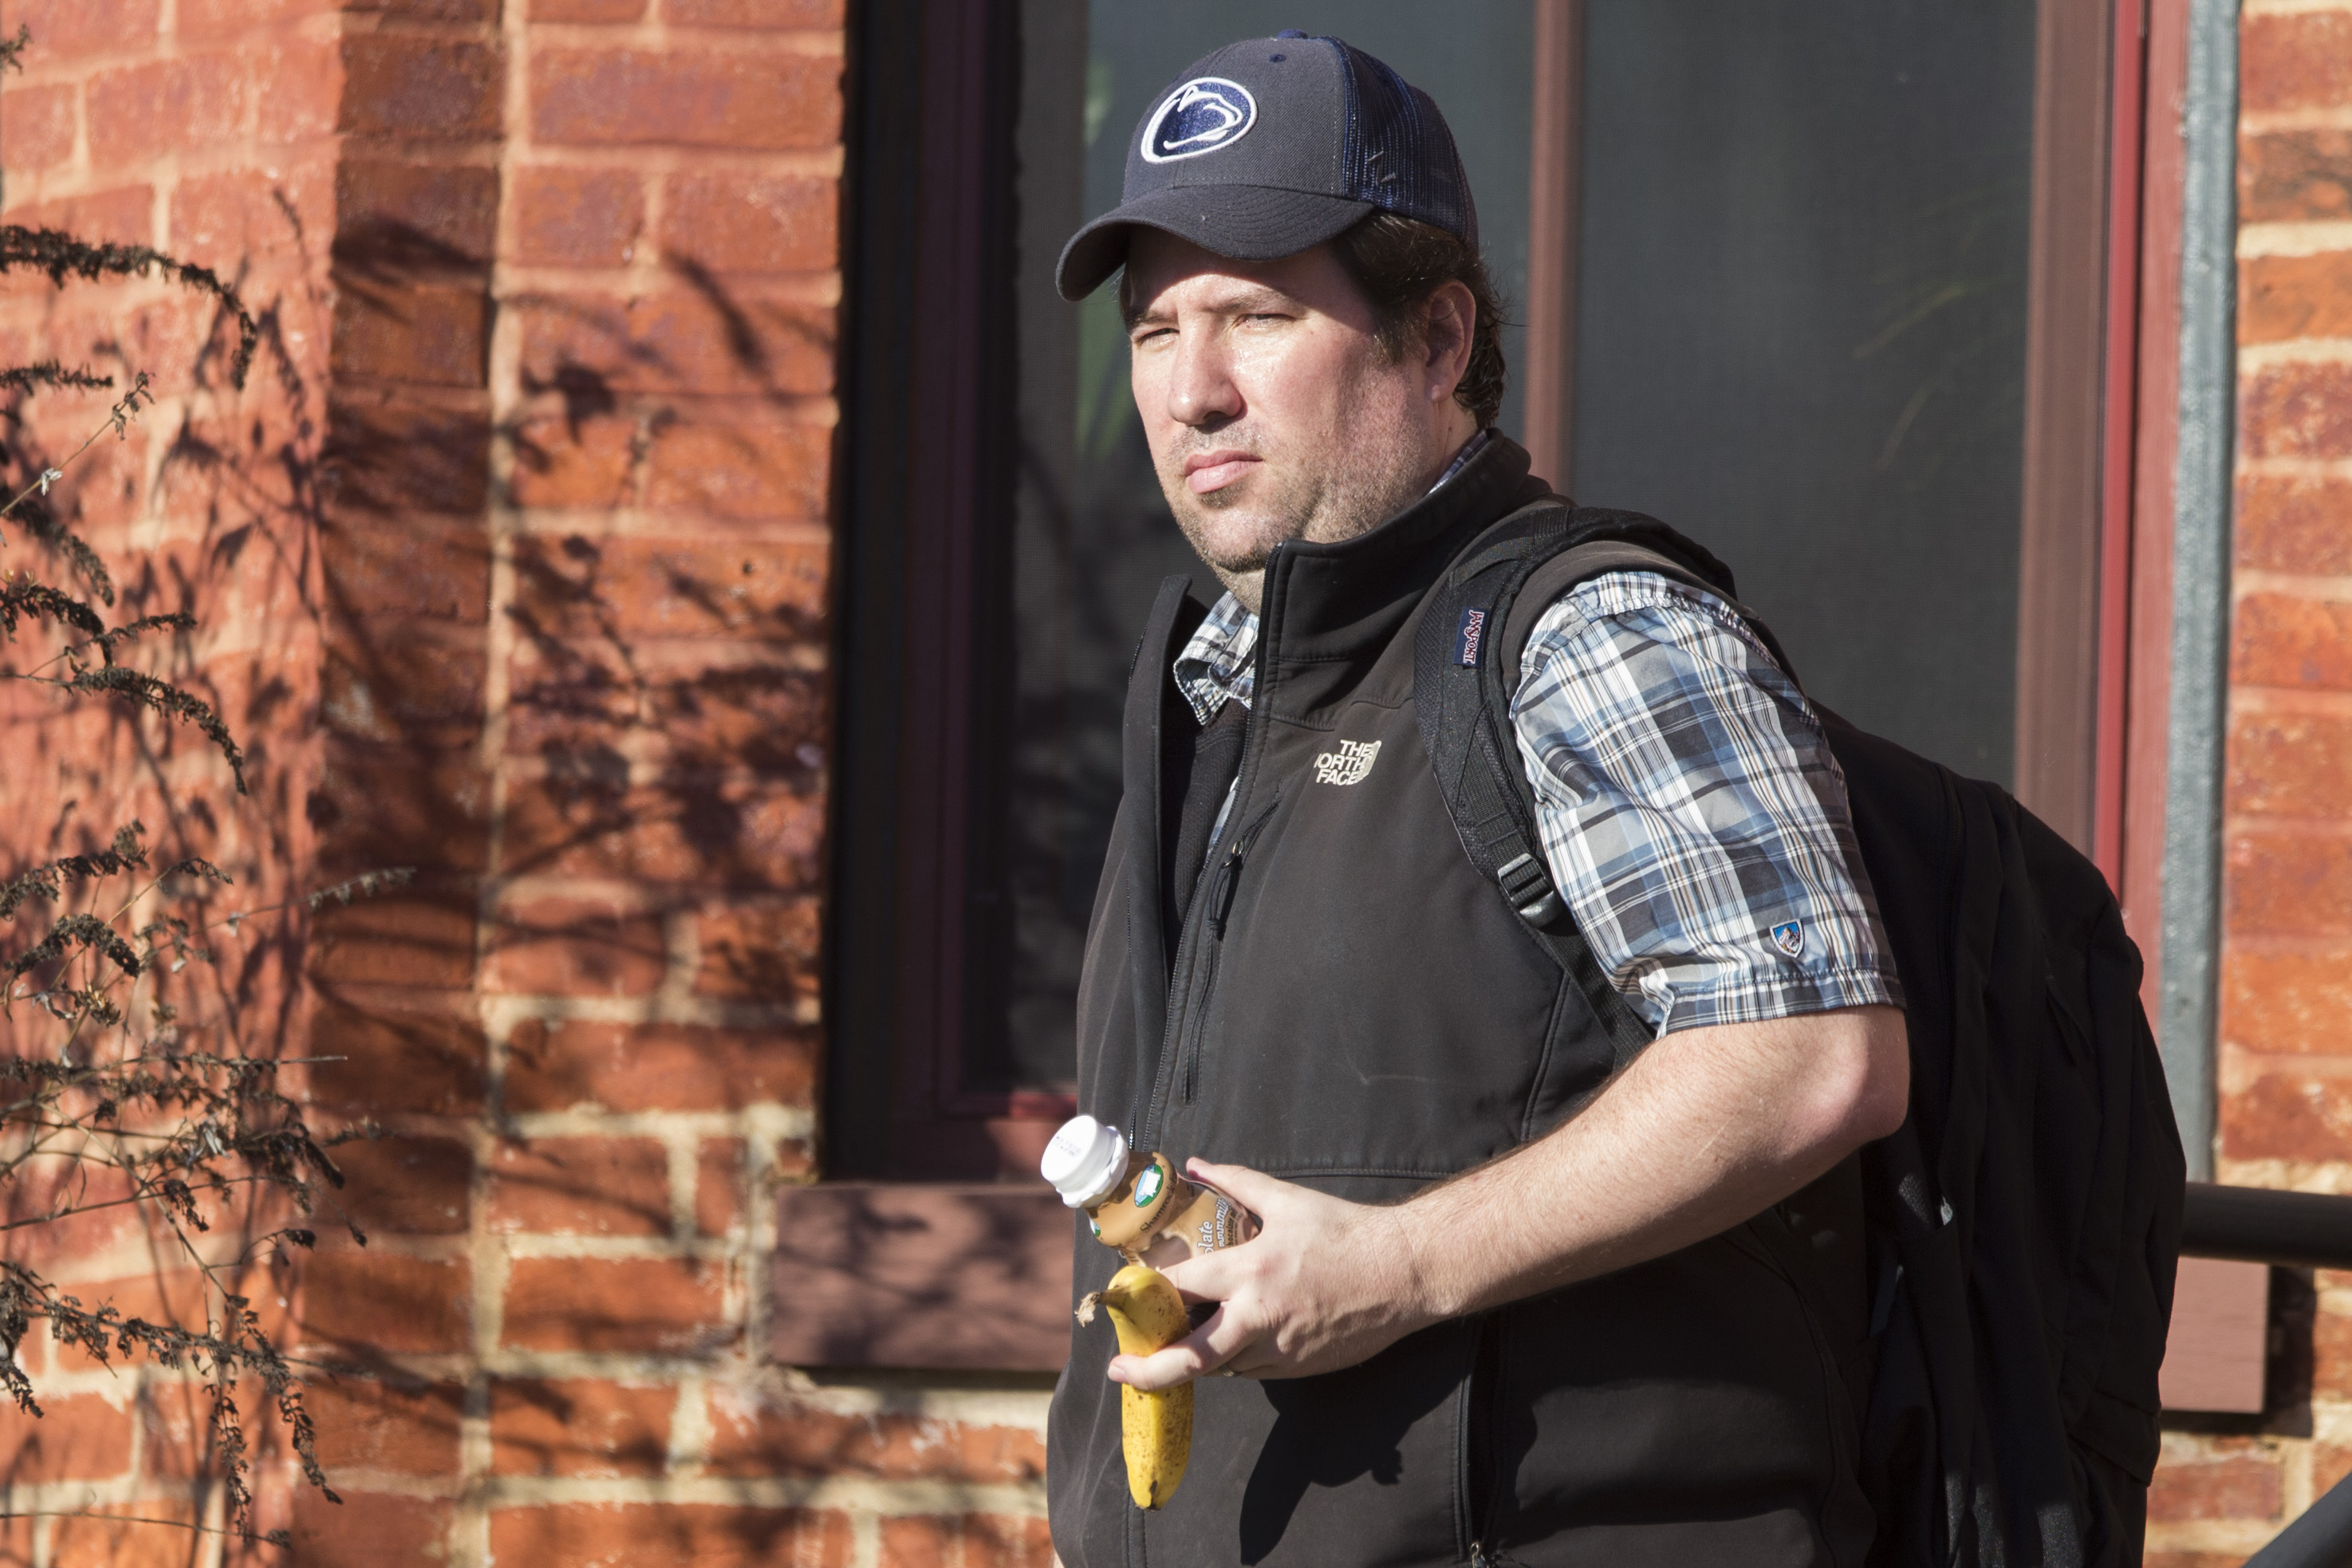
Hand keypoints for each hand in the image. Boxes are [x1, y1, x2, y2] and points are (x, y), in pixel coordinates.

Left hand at [1107, 1160, 1437, 1392]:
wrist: (1405, 1273)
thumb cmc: (1347, 1232)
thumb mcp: (1287, 1199)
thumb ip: (1236, 1182)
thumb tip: (1196, 1164)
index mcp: (1251, 1271)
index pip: (1182, 1287)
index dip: (1149, 1292)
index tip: (1127, 1296)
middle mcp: (1259, 1317)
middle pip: (1190, 1357)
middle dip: (1148, 1370)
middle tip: (1120, 1370)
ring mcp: (1280, 1350)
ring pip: (1221, 1368)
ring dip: (1195, 1359)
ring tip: (1173, 1347)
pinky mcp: (1300, 1368)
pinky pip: (1253, 1370)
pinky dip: (1234, 1360)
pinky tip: (1230, 1340)